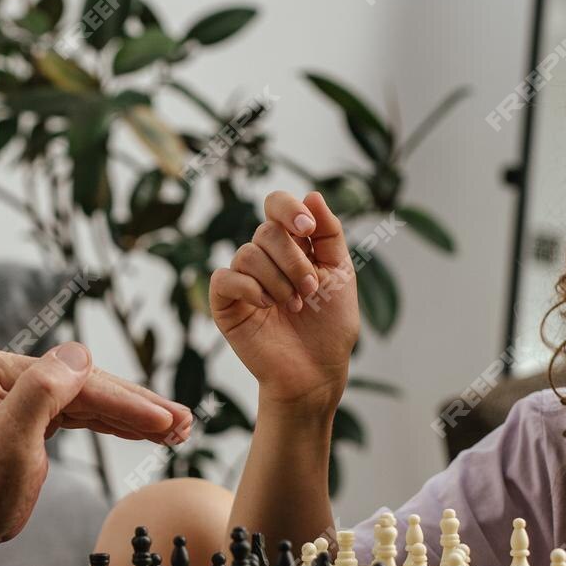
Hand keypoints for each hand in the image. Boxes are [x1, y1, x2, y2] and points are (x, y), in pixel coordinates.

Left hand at [0, 344, 192, 547]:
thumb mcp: (11, 442)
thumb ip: (43, 392)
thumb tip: (80, 354)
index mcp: (0, 370)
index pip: (78, 382)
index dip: (125, 402)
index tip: (165, 420)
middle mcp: (11, 375)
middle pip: (91, 386)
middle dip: (140, 407)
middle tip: (184, 423)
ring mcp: (23, 394)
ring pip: (93, 400)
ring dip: (136, 415)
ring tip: (178, 430)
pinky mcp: (33, 416)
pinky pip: (84, 414)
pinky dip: (117, 423)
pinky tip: (147, 430)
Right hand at [209, 190, 356, 408]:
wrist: (316, 372)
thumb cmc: (330, 327)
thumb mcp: (340, 272)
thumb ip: (329, 233)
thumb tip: (312, 193)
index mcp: (291, 246)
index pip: (276, 205)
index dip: (288, 209)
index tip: (306, 228)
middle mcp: (264, 258)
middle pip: (266, 230)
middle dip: (294, 260)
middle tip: (310, 290)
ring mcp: (243, 280)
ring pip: (248, 254)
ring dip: (278, 281)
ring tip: (294, 306)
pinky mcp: (225, 304)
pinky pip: (225, 278)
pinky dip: (250, 289)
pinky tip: (267, 307)